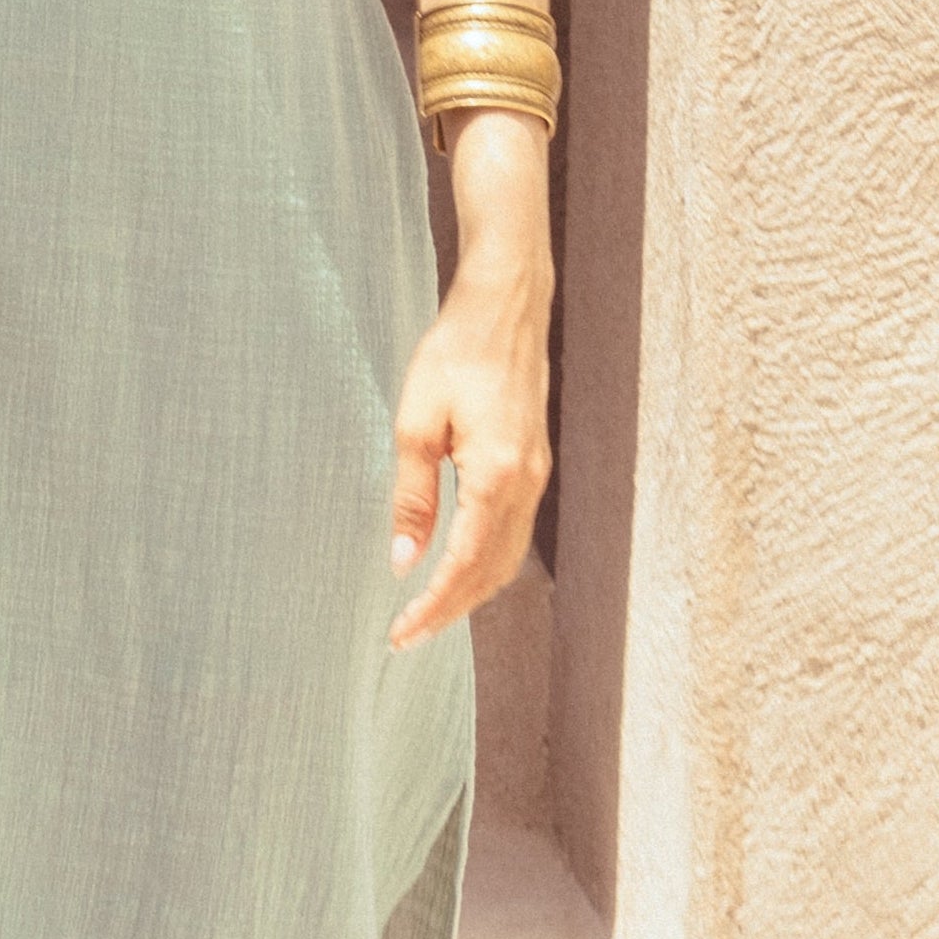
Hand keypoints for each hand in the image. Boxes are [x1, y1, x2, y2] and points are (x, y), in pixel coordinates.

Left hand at [386, 115, 553, 648]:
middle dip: (451, 609)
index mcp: (497, 475)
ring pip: (510, 557)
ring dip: (471, 591)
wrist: (507, 303)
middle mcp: (528, 483)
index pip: (465, 564)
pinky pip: (516, 531)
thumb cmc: (456, 350)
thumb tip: (405, 559)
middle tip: (407, 635)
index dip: (433, 606)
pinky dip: (488, 561)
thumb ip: (413, 494)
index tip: (400, 634)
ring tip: (429, 611)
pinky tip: (461, 565)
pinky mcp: (535, 463)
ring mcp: (538, 474)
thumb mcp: (416, 420)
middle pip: (493, 572)